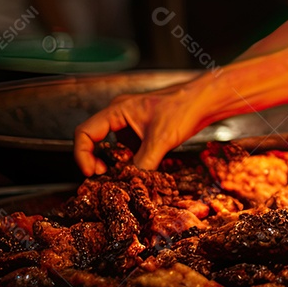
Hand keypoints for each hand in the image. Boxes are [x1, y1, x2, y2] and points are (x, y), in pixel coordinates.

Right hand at [73, 81, 205, 174]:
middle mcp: (120, 115)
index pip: (84, 133)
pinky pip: (127, 149)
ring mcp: (131, 123)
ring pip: (111, 147)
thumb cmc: (184, 108)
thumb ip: (142, 164)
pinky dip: (129, 161)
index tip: (91, 173)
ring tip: (122, 176)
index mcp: (117, 110)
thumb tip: (131, 185)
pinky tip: (139, 170)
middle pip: (93, 140)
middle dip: (95, 161)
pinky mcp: (143, 132)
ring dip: (114, 163)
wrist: (205, 101)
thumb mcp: (161, 140)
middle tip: (104, 177)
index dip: (82, 155)